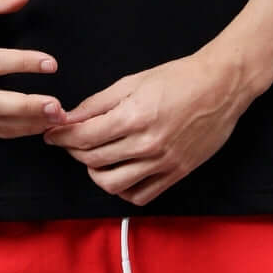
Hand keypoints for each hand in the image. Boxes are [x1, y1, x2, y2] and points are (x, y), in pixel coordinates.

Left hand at [42, 51, 246, 205]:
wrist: (221, 86)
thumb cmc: (179, 77)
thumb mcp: (134, 81)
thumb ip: (99, 102)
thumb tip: (70, 117)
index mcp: (134, 117)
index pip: (84, 137)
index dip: (61, 137)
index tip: (52, 134)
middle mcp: (147, 144)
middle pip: (93, 161)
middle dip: (74, 151)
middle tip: (70, 142)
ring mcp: (163, 162)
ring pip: (113, 184)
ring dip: (95, 173)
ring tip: (94, 158)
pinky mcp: (176, 173)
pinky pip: (140, 195)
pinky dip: (124, 189)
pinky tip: (120, 173)